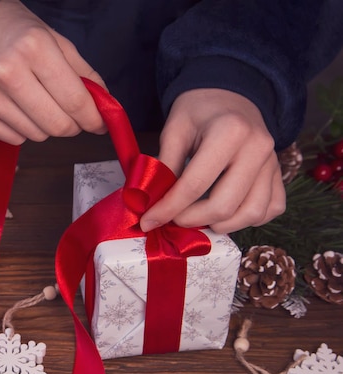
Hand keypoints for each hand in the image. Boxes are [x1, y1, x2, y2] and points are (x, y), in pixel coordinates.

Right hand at [0, 0, 106, 144]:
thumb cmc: (17, 33)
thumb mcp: (56, 41)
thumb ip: (84, 74)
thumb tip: (104, 107)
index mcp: (34, 48)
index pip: (75, 100)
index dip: (94, 118)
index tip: (100, 123)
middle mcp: (8, 72)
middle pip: (57, 124)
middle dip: (73, 125)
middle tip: (73, 116)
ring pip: (37, 135)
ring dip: (46, 125)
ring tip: (39, 102)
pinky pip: (15, 138)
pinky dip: (24, 129)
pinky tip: (18, 107)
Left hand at [139, 88, 285, 233]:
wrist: (229, 94)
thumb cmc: (198, 111)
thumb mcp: (174, 130)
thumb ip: (164, 166)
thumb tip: (151, 202)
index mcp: (229, 132)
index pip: (194, 185)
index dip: (168, 208)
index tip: (148, 221)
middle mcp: (257, 148)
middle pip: (225, 205)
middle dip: (192, 220)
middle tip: (172, 219)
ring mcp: (273, 162)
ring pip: (252, 213)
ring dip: (221, 225)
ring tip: (198, 218)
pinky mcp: (279, 173)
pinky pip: (271, 209)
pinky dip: (248, 219)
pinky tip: (227, 212)